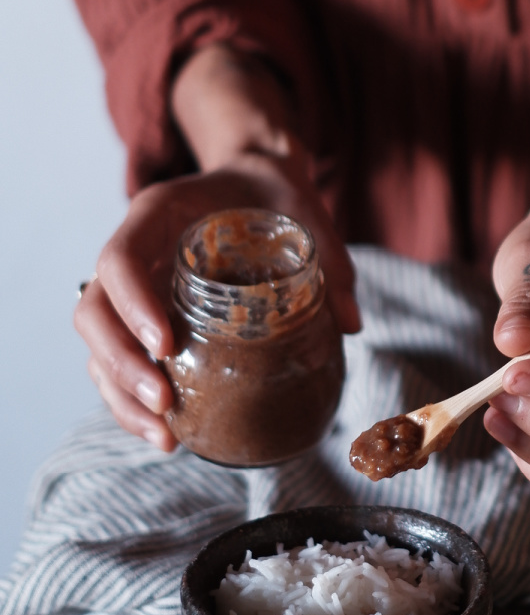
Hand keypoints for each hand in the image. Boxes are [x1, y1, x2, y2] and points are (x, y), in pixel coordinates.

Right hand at [75, 144, 359, 450]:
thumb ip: (329, 257)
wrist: (256, 179)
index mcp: (157, 214)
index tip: (166, 343)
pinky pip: (117, 362)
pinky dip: (132, 401)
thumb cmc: (272, 192)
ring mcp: (131, 288)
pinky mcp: (142, 318)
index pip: (119, 259)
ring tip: (167, 435)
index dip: (133, 304)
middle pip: (93, 311)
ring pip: (96, 345)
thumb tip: (351, 323)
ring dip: (122, 395)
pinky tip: (168, 433)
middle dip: (121, 363)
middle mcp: (134, 250)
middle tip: (165, 400)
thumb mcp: (304, 208)